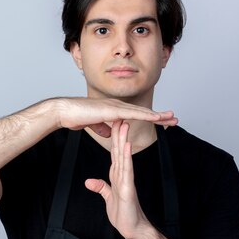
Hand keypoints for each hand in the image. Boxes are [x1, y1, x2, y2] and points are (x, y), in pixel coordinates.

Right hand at [54, 97, 176, 136]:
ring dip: (158, 115)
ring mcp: (116, 107)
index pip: (136, 114)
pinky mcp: (113, 110)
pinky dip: (146, 115)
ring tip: (171, 118)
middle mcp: (117, 106)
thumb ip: (103, 127)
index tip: (162, 121)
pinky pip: (133, 113)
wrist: (64, 112)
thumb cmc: (75, 116)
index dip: (150, 117)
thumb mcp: (94, 125)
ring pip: (142, 111)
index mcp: (113, 110)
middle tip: (174, 118)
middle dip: (160, 115)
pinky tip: (157, 117)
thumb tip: (109, 133)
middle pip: (143, 111)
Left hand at [84, 120, 151, 238]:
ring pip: (124, 157)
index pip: (115, 153)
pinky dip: (127, 158)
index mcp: (118, 176)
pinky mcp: (128, 188)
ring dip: (124, 140)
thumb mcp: (108, 198)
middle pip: (120, 150)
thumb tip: (89, 181)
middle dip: (119, 134)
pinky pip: (127, 170)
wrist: (133, 229)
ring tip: (124, 125)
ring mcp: (127, 180)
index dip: (113, 139)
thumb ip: (101, 188)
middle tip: (120, 116)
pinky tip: (127, 146)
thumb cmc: (124, 214)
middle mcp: (123, 175)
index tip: (113, 124)